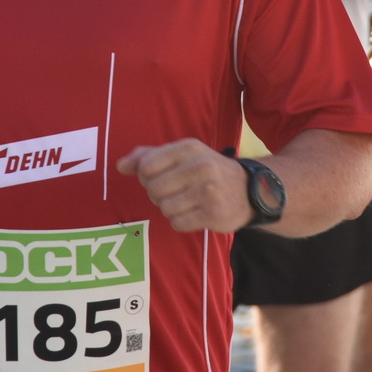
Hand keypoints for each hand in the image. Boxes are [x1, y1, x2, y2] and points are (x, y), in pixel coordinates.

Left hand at [117, 139, 251, 231]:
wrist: (251, 190)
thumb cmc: (207, 171)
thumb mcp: (182, 155)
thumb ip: (148, 156)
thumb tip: (120, 166)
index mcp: (189, 147)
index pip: (146, 166)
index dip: (146, 177)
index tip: (160, 178)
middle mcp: (200, 166)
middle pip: (153, 189)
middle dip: (159, 195)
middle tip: (176, 192)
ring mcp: (209, 190)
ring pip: (165, 208)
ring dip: (171, 209)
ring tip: (187, 202)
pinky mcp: (213, 213)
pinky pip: (178, 223)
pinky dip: (182, 222)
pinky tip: (195, 213)